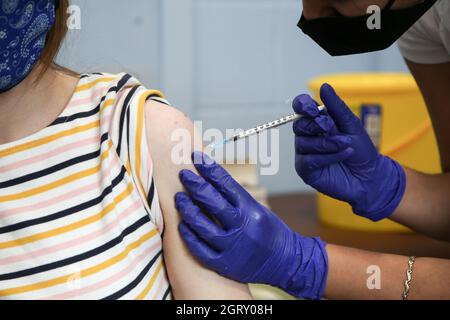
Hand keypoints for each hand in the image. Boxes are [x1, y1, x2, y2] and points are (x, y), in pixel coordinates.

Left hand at [175, 152, 327, 298]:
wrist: (285, 262)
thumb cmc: (269, 231)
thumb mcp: (258, 209)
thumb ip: (235, 198)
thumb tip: (210, 178)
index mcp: (251, 209)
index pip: (225, 184)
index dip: (209, 169)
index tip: (196, 157)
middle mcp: (242, 227)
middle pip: (212, 202)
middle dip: (195, 185)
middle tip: (183, 174)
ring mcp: (232, 247)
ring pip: (202, 226)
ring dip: (187, 209)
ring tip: (179, 197)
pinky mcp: (225, 264)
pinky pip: (201, 249)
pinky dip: (189, 236)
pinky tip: (182, 225)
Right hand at [293, 83, 405, 220]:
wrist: (370, 176)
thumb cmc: (361, 150)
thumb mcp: (351, 124)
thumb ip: (336, 107)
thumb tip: (323, 86)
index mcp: (317, 122)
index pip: (300, 108)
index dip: (302, 105)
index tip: (313, 109)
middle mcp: (307, 136)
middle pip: (298, 125)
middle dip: (316, 126)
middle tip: (333, 128)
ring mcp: (304, 153)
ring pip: (303, 143)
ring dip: (327, 143)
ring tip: (346, 145)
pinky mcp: (306, 170)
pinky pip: (309, 159)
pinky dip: (328, 156)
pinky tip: (343, 155)